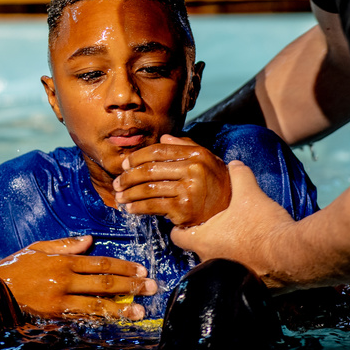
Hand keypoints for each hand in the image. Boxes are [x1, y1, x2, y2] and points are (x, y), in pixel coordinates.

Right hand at [0, 235, 156, 320]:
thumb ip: (65, 244)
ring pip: (97, 303)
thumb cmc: (16, 267)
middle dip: (130, 285)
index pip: (100, 263)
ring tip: (140, 311)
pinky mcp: (54, 315)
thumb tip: (89, 240)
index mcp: (63, 260)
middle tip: (151, 286)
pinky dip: (99, 318)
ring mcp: (60, 299)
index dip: (123, 267)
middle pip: (104, 282)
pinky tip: (114, 321)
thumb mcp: (39, 248)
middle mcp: (64, 278)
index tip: (140, 270)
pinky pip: (81, 317)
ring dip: (121, 307)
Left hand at [113, 135, 230, 225]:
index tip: (125, 164)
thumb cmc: (216, 185)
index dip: (137, 157)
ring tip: (120, 197)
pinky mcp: (184, 209)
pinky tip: (130, 209)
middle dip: (128, 177)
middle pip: (149, 170)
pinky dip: (137, 208)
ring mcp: (189, 189)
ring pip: (148, 189)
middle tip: (117, 183)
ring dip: (129, 194)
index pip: (159, 151)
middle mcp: (193, 169)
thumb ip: (185, 146)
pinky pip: (152, 206)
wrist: (231, 212)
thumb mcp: (207, 161)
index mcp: (196, 154)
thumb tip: (163, 138)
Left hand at [170, 159, 294, 285]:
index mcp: (203, 242)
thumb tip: (235, 164)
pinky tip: (256, 252)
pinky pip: (238, 275)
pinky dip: (243, 264)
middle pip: (198, 249)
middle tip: (218, 223)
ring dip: (225, 251)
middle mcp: (210, 263)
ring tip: (238, 237)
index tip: (187, 219)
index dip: (180, 225)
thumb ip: (239, 176)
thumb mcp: (250, 194)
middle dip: (206, 237)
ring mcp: (227, 279)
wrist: (293, 256)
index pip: (177, 236)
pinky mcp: (246, 287)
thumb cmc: (264, 226)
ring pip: (218, 262)